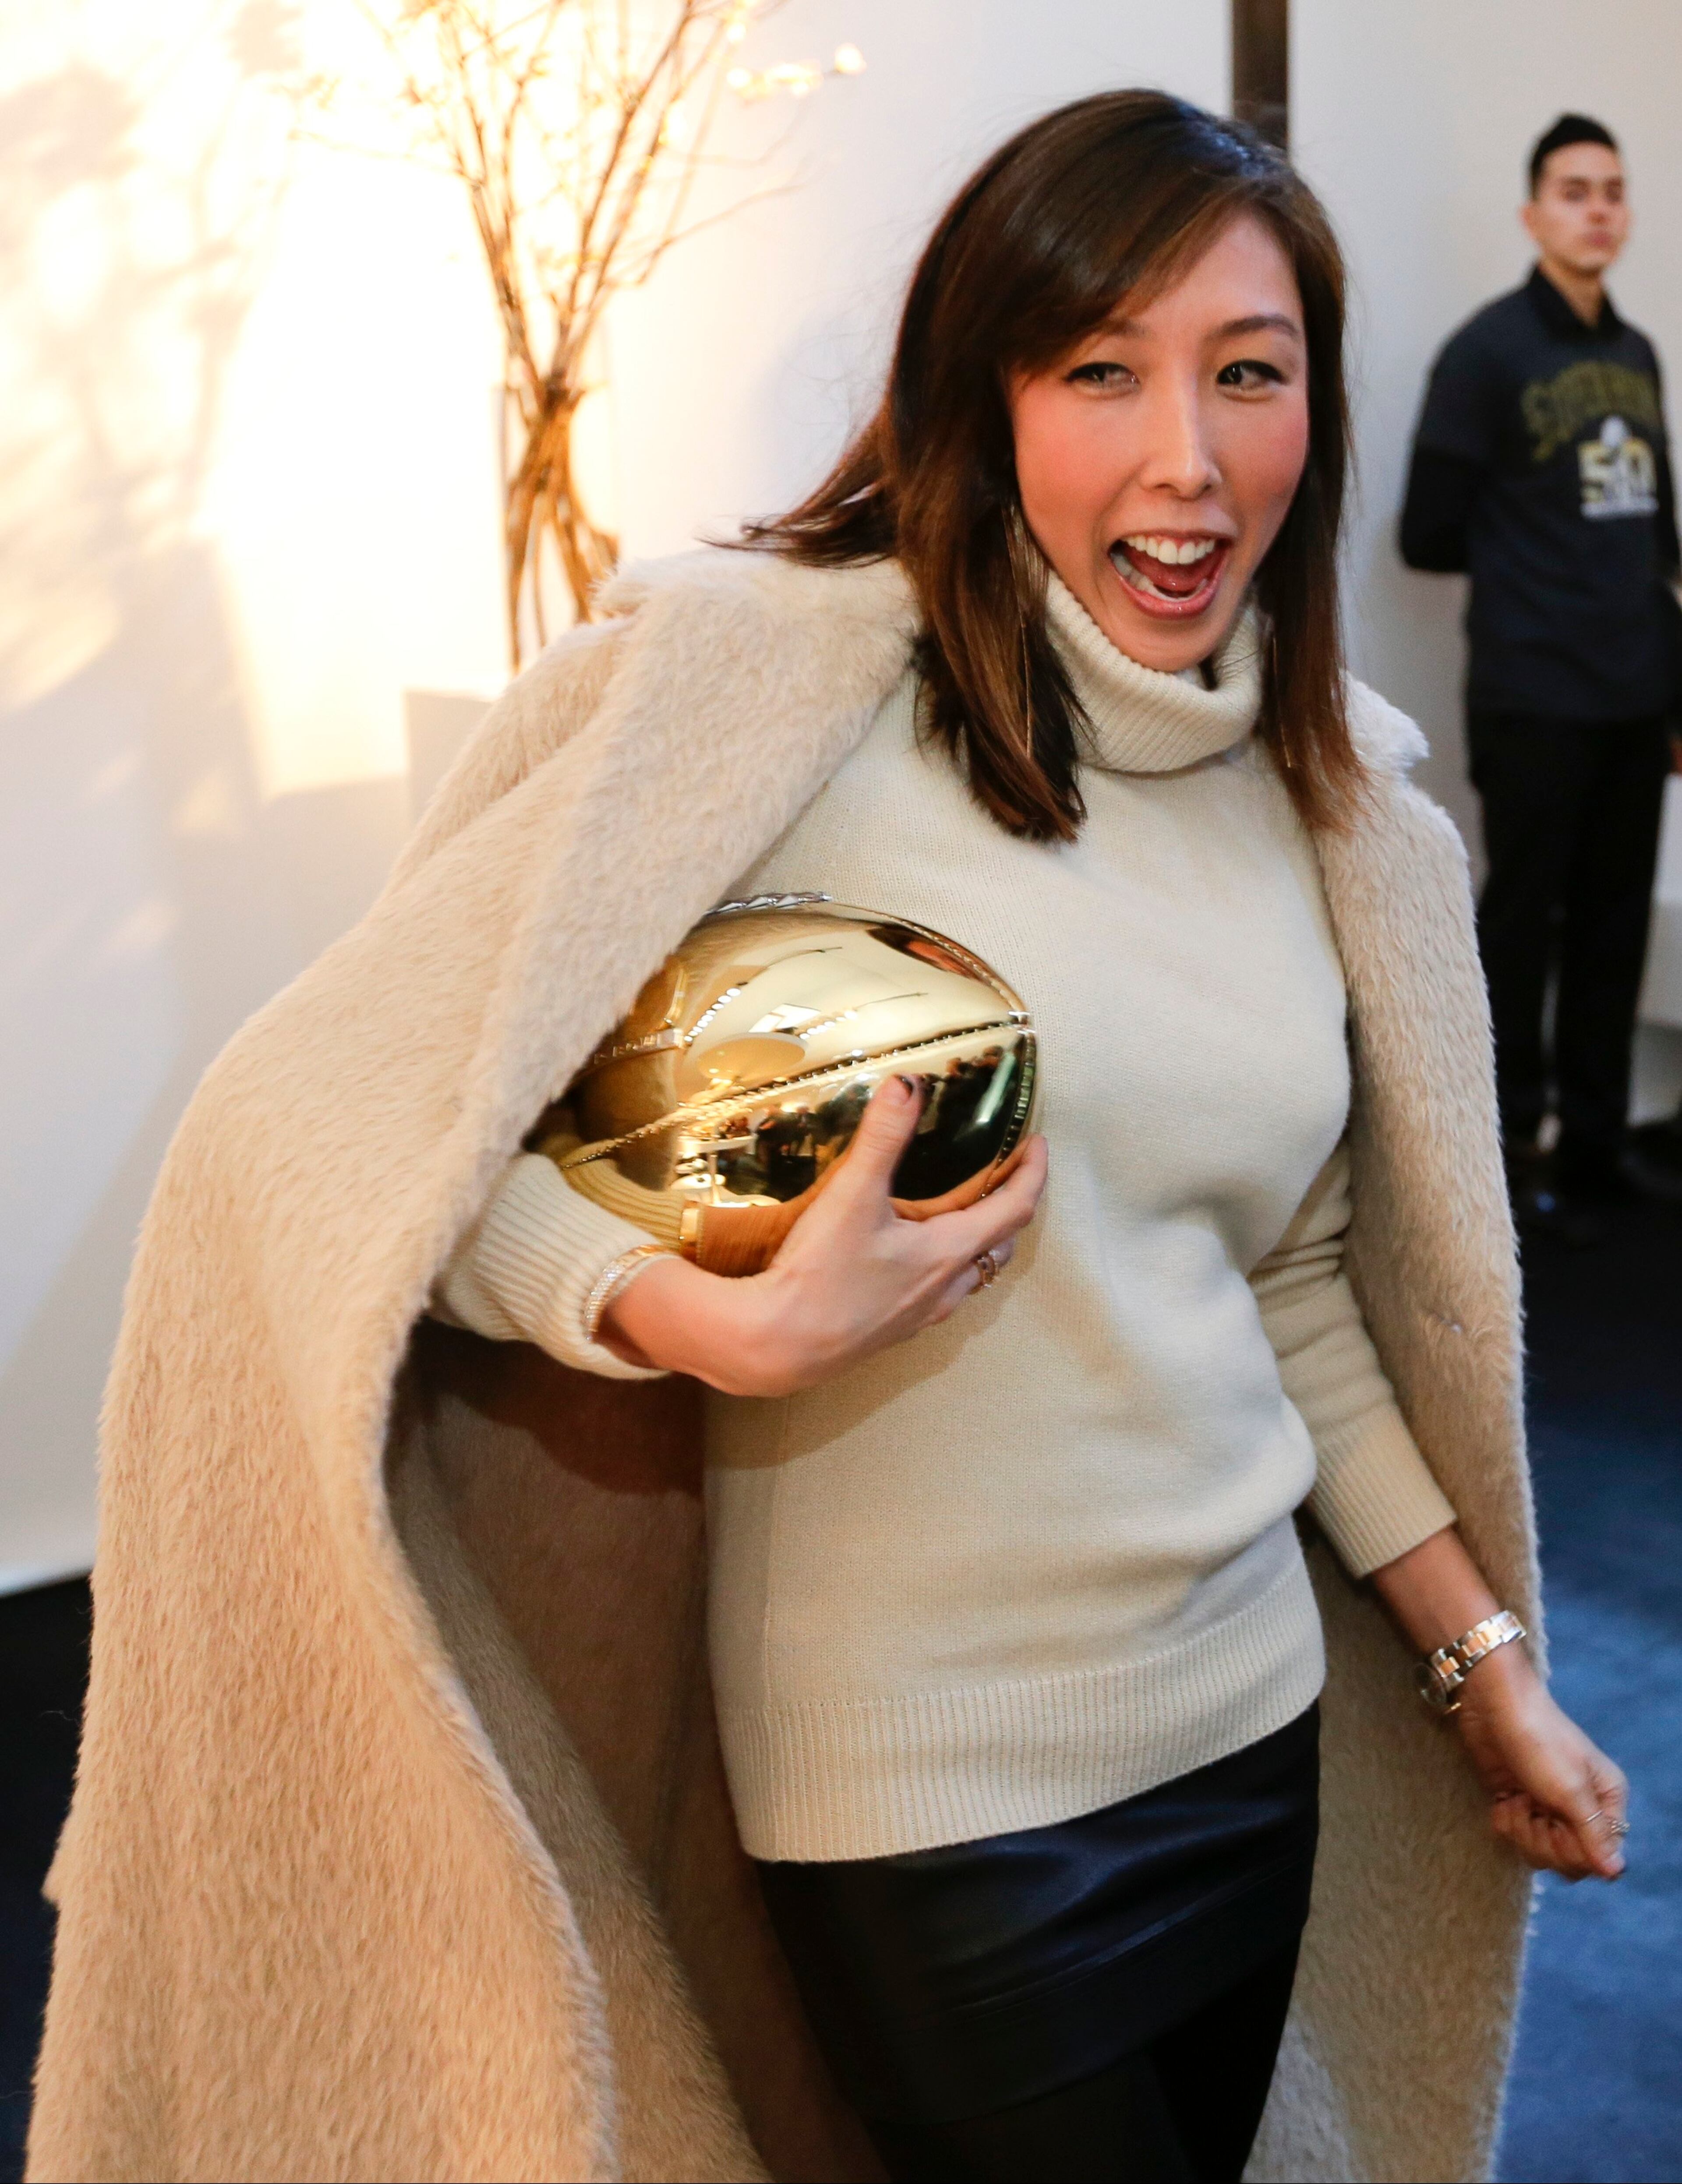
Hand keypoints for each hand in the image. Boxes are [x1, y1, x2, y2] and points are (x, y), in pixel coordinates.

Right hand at [600, 1075, 1047, 1395]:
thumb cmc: (820, 1274)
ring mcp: (922, 1314)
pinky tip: (916, 1258)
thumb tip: (908, 1084)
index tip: (1038, 1145)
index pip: (1015, 1208)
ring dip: (981, 1241)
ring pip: (972, 1275)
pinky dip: (947, 1267)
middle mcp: (945, 1287)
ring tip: (966, 1212)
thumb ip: (882, 1138)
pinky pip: (941, 1294)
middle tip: (1006, 1173)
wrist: (780, 1345)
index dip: (1033, 1174)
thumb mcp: (852, 1196)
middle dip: (1011, 1206)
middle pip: (1001, 1244)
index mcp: (949, 1251)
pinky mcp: (895, 1330)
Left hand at [1451, 1643, 1627, 1880]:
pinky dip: (1506, 1823)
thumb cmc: (1538, 1740)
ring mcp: (1549, 1806)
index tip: (1554, 1823)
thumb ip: (1593, 1834)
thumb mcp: (1570, 1789)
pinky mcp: (1520, 1802)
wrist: (1491, 1705)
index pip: (1598, 1857)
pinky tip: (1502, 1800)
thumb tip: (1616, 1872)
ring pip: (1541, 1852)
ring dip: (1522, 1832)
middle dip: (1543, 1842)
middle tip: (1531, 1810)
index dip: (1572, 1851)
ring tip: (1516, 1800)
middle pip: (1569, 1859)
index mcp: (1606, 1801)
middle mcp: (1582, 1807)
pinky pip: (1517, 1836)